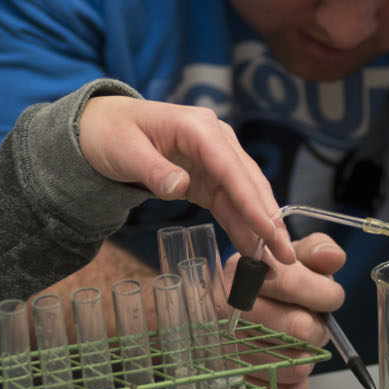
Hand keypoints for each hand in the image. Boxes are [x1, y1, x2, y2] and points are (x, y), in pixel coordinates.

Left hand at [77, 96, 293, 265]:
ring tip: (277, 260)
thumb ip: (153, 170)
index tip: (270, 231)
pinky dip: (241, 225)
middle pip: (248, 181)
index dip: (252, 201)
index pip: (231, 167)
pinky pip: (229, 202)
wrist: (102, 127)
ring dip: (260, 227)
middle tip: (286, 255)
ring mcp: (215, 157)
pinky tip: (252, 249)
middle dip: (268, 219)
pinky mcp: (208, 175)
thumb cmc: (111, 133)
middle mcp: (215, 139)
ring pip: (244, 195)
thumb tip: (179, 187)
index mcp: (197, 127)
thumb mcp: (125, 151)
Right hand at [226, 233, 345, 388]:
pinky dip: (296, 385)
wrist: (229, 307)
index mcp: (243, 273)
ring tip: (299, 343)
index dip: (325, 294)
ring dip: (309, 356)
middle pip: (299, 329)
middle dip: (318, 327)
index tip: (329, 296)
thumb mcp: (292, 255)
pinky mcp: (236, 381)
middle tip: (313, 322)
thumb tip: (333, 258)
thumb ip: (318, 251)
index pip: (293, 284)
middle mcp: (229, 311)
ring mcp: (228, 349)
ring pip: (296, 365)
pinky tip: (290, 364)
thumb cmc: (269, 281)